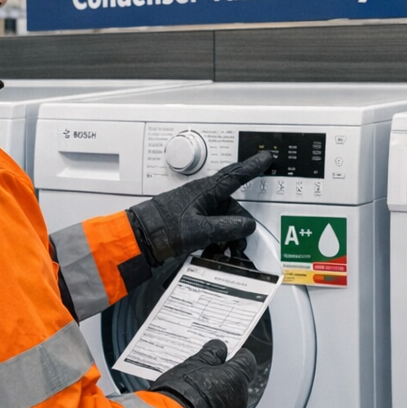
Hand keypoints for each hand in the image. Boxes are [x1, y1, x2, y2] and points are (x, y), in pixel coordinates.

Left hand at [127, 151, 272, 265]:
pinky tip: (212, 249)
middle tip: (238, 243)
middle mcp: (203, 195)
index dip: (253, 166)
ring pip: (224, 219)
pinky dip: (216, 238)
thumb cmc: (164, 227)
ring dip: (227, 236)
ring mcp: (197, 207)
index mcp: (206, 190)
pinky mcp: (192, 219)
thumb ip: (227, 227)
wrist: (141, 236)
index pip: (235, 175)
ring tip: (222, 250)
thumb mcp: (201, 230)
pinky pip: (213, 226)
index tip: (265, 157)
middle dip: (239, 226)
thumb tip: (246, 225)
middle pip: (233, 207)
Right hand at [151, 339, 256, 407]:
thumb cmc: (181, 395)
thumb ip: (210, 355)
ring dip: (217, 404)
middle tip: (202, 379)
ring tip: (193, 402)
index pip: (247, 362)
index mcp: (236, 379)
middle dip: (223, 382)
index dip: (237, 357)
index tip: (229, 355)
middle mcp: (240, 402)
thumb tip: (219, 348)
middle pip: (237, 387)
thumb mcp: (192, 365)